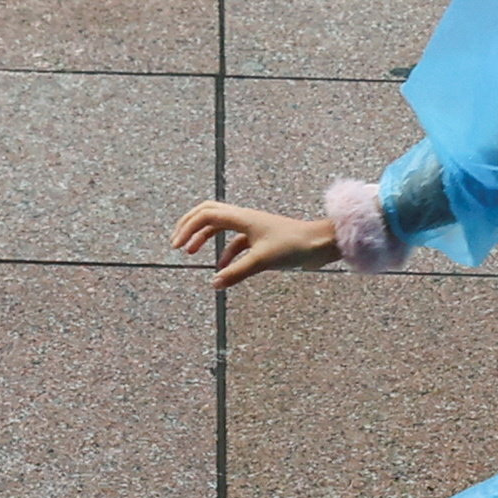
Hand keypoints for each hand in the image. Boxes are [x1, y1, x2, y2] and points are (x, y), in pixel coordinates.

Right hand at [172, 198, 338, 286]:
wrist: (321, 244)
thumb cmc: (294, 246)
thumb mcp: (262, 261)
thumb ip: (236, 272)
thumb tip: (214, 284)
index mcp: (242, 217)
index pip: (206, 216)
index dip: (188, 228)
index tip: (177, 246)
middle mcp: (244, 218)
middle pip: (208, 213)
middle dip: (189, 225)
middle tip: (176, 242)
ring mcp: (253, 227)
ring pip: (220, 226)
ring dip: (203, 237)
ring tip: (189, 252)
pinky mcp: (261, 239)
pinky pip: (235, 242)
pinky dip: (224, 253)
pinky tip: (221, 269)